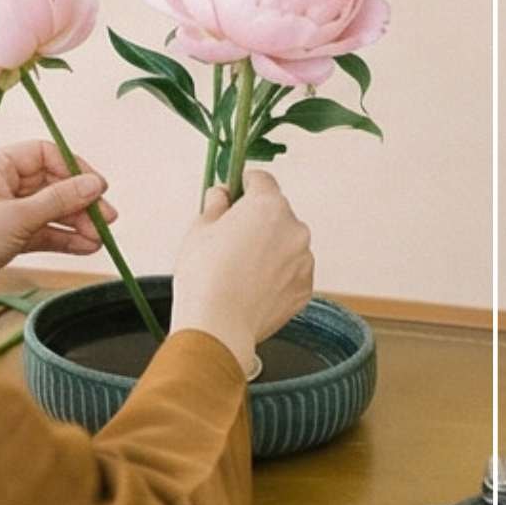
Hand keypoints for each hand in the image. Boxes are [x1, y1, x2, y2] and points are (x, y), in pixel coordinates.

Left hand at [0, 140, 116, 305]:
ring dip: (76, 223)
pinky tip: (86, 247)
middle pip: (52, 183)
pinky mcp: (8, 235)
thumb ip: (60, 200)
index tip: (98, 189)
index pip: (45, 154)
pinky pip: (43, 231)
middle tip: (107, 219)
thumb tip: (96, 185)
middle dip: (80, 202)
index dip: (74, 169)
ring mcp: (5, 210)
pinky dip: (63, 238)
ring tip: (99, 239)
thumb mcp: (19, 217)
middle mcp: (1, 182)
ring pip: (50, 209)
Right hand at [170, 170, 314, 373]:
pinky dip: (276, 275)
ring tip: (239, 270)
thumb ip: (215, 204)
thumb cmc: (205, 276)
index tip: (233, 193)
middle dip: (256, 221)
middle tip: (229, 239)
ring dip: (268, 249)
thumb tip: (222, 195)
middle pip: (276, 213)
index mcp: (268, 206)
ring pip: (285, 244)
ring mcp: (304, 260)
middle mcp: (294, 228)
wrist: (218, 325)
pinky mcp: (305, 288)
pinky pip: (290, 272)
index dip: (244, 185)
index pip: (261, 180)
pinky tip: (251, 287)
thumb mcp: (199, 229)